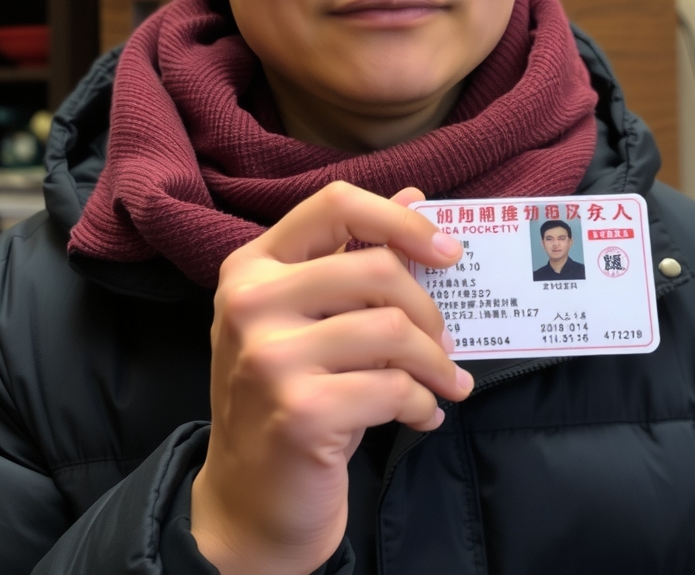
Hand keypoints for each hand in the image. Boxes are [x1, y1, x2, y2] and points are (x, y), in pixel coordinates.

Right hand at [190, 182, 472, 574]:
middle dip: (429, 310)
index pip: (335, 204)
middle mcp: (250, 302)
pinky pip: (394, 388)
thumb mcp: (313, 318)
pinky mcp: (299, 411)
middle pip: (376, 269)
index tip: (446, 251)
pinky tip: (420, 416)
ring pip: (393, 330)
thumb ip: (356, 255)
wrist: (248, 500)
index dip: (400, 220)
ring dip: (435, 363)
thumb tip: (415, 195)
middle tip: (445, 343)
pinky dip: (422, 404)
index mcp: (253, 266)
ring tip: (444, 384)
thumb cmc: (291, 394)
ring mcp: (269, 356)